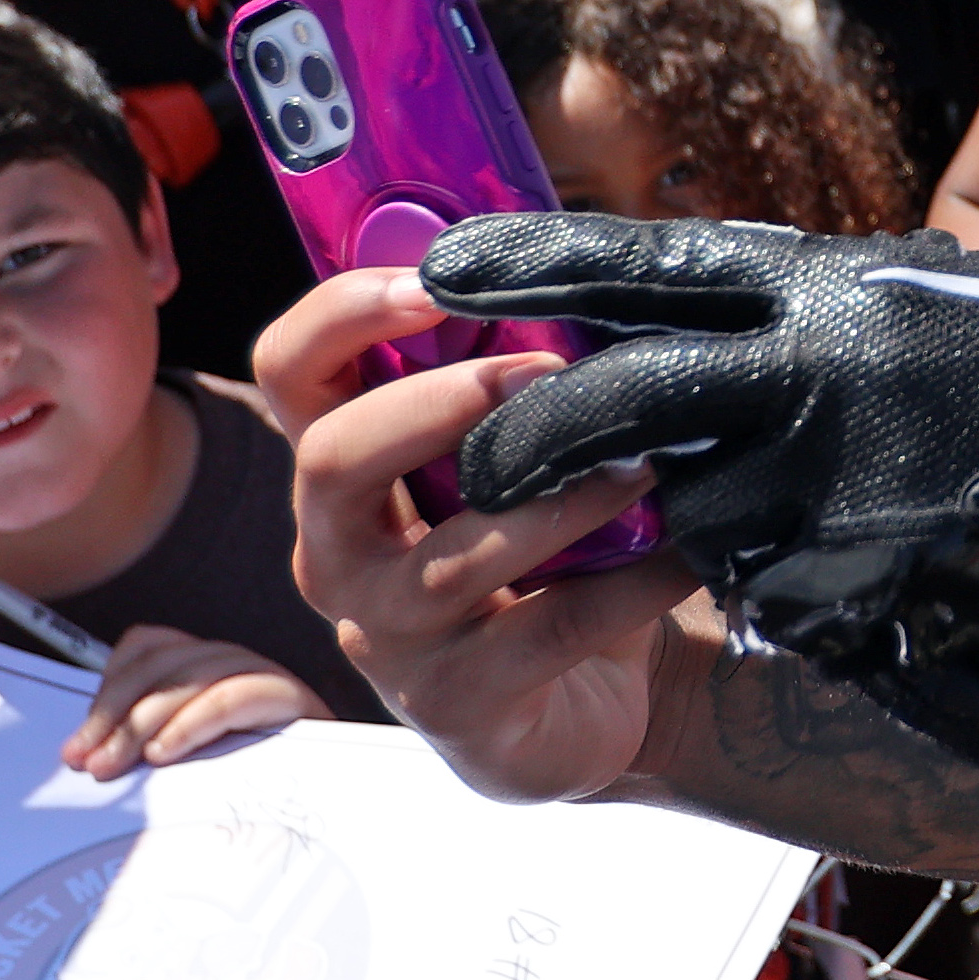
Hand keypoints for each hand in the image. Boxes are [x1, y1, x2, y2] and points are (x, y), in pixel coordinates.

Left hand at [58, 629, 324, 777]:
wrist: (334, 811)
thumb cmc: (255, 796)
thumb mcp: (189, 769)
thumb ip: (147, 751)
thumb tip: (87, 757)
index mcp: (209, 669)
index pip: (148, 646)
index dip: (106, 688)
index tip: (76, 747)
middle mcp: (237, 663)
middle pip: (163, 661)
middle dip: (113, 714)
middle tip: (87, 762)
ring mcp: (267, 677)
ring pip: (193, 675)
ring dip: (142, 722)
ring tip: (118, 764)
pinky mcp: (293, 700)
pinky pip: (233, 696)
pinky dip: (192, 723)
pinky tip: (164, 753)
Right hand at [250, 267, 698, 805]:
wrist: (573, 710)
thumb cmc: (538, 559)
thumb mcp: (505, 466)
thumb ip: (509, 384)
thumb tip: (573, 269)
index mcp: (340, 474)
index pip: (290, 371)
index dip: (343, 313)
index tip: (437, 280)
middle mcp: (337, 555)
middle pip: (333, 457)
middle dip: (440, 401)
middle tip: (545, 374)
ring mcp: (387, 638)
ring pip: (454, 553)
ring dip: (562, 493)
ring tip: (645, 460)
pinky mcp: (457, 704)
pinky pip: (551, 628)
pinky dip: (633, 583)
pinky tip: (689, 551)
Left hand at [434, 216, 978, 774]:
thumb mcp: (894, 297)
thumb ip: (784, 311)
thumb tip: (660, 313)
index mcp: (811, 286)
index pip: (634, 266)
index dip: (527, 265)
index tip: (436, 271)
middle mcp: (806, 369)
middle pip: (606, 402)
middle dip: (518, 441)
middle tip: (469, 474)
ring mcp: (834, 476)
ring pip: (687, 522)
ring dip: (703, 534)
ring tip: (787, 515)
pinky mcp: (865, 576)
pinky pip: (772, 602)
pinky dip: (790, 598)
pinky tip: (857, 570)